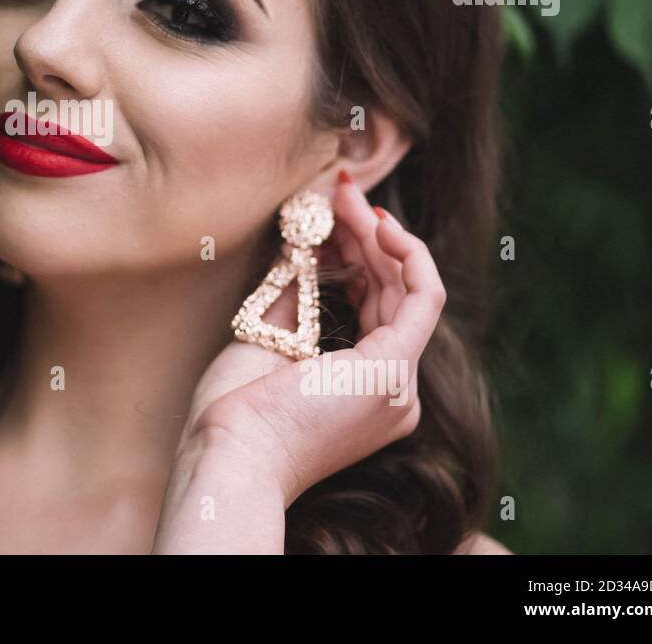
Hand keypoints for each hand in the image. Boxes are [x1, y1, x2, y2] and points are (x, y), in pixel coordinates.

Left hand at [151, 173, 446, 552]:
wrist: (228, 459)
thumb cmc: (234, 416)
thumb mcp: (264, 340)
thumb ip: (294, 297)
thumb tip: (301, 246)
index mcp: (362, 393)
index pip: (376, 307)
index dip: (359, 254)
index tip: (332, 214)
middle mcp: (392, 394)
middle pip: (395, 294)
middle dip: (369, 236)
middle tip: (341, 192)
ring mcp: (396, 385)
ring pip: (409, 290)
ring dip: (379, 236)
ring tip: (345, 198)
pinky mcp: (391, 371)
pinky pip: (422, 298)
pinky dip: (407, 254)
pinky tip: (375, 223)